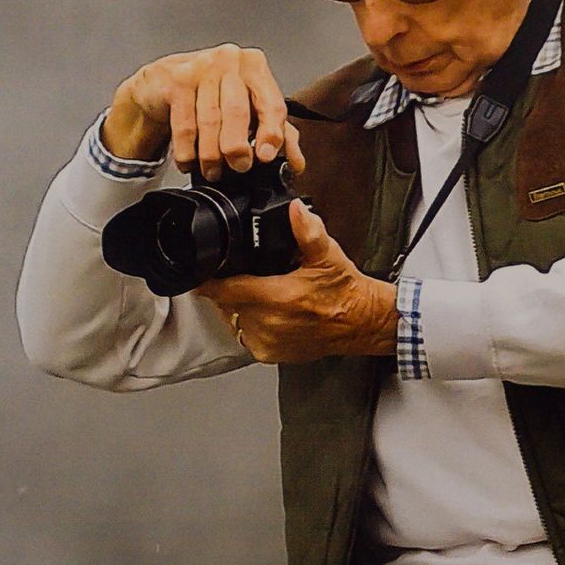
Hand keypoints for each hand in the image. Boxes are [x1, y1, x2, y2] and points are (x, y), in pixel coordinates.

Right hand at [104, 44, 305, 179]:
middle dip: (237, 146)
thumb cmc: (214, 94)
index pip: (270, 103)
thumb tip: (294, 163)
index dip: (271, 133)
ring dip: (211, 153)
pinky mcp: (177, 79)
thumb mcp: (250, 110)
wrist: (167, 81)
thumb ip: (277, 134)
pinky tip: (190, 161)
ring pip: (210, 120)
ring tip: (213, 170)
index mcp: (255, 67)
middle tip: (238, 166)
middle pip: (238, 111)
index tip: (266, 156)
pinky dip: (187, 149)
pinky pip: (184, 123)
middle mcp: (231, 61)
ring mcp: (202, 67)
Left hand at [199, 204, 397, 362]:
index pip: (225, 289)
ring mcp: (268, 341)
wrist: (362, 323)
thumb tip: (295, 210)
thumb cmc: (345, 293)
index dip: (209, 280)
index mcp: (278, 298)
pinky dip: (248, 323)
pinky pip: (244, 335)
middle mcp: (269, 323)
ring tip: (256, 293)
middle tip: (241, 275)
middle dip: (228, 288)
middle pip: (226, 303)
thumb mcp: (328, 256)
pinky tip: (264, 313)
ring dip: (237, 306)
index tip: (202, 272)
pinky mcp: (270, 354)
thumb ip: (308, 231)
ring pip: (233, 319)